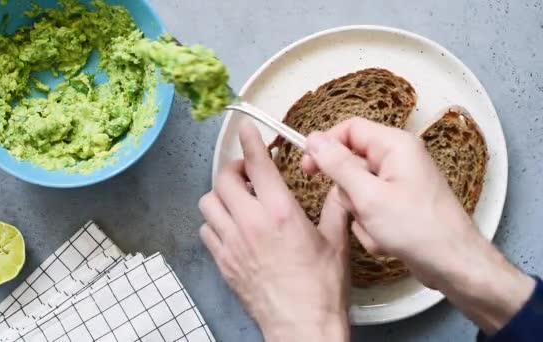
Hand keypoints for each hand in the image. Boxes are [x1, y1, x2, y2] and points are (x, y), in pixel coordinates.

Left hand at [199, 123, 349, 341]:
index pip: (258, 164)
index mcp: (281, 212)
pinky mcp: (222, 262)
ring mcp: (232, 243)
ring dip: (221, 195)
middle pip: (224, 178)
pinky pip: (206, 230)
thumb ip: (335, 208)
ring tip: (238, 200)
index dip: (250, 141)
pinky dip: (214, 222)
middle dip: (233, 168)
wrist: (302, 325)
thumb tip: (338, 187)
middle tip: (248, 174)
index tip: (246, 128)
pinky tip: (231, 228)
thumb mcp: (336, 242)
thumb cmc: (321, 287)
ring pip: (208, 202)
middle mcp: (250, 223)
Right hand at [302, 117, 533, 333]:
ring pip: (357, 190)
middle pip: (351, 163)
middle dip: (349, 193)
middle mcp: (399, 158)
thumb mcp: (368, 196)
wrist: (453, 265)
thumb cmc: (418, 229)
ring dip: (360, 214)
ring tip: (378, 229)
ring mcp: (400, 182)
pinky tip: (386, 239)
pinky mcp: (400, 203)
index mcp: (395, 145)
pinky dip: (371, 225)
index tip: (307, 167)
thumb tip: (313, 139)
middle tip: (359, 209)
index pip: (349, 129)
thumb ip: (337, 165)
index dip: (325, 145)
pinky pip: (370, 207)